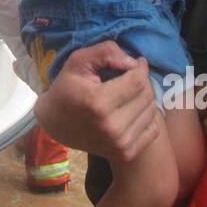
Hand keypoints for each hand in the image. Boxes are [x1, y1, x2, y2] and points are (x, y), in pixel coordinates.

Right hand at [32, 41, 160, 163]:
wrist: (53, 123)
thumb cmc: (66, 88)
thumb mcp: (78, 61)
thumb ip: (105, 52)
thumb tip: (133, 62)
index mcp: (98, 103)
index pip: (137, 81)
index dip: (140, 67)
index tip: (137, 62)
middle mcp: (111, 127)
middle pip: (146, 96)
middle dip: (142, 81)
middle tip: (131, 77)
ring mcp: (120, 144)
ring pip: (151, 112)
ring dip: (144, 98)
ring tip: (129, 93)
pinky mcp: (125, 154)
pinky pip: (153, 131)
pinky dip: (147, 118)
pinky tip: (132, 111)